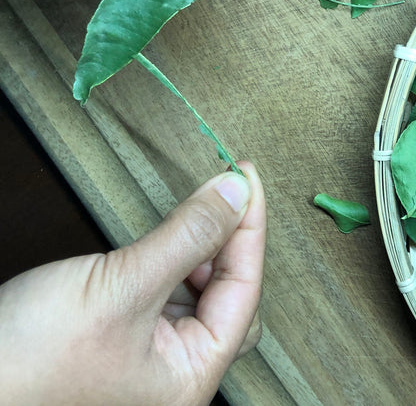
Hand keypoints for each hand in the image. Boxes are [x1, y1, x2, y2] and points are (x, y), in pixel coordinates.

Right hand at [0, 162, 265, 405]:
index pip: (246, 288)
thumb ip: (187, 237)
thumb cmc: (28, 362)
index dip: (251, 225)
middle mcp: (179, 374)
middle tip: (220, 194)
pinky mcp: (128, 343)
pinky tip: (166, 244)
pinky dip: (177, 262)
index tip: (247, 175)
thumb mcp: (121, 288)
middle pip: (233, 296)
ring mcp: (153, 361)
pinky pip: (172, 296)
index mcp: (192, 376)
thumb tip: (236, 192)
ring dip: (203, 251)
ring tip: (191, 218)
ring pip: (203, 295)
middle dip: (231, 243)